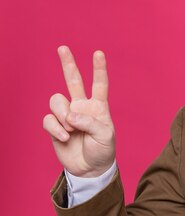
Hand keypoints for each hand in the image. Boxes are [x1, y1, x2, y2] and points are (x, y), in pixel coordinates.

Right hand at [43, 46, 115, 176]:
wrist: (90, 168)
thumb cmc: (102, 150)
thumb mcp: (104, 136)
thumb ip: (90, 123)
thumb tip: (70, 116)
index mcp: (98, 107)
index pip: (99, 85)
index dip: (99, 69)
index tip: (98, 53)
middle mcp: (81, 107)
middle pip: (73, 81)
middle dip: (68, 64)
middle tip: (63, 47)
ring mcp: (67, 116)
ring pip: (57, 101)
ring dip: (62, 114)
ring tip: (71, 130)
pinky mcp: (55, 126)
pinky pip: (49, 119)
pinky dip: (56, 128)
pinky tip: (64, 137)